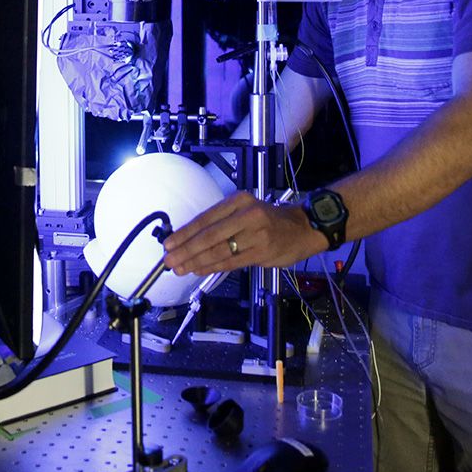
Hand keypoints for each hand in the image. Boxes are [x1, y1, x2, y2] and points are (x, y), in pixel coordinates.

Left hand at [163, 191, 325, 276]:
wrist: (302, 228)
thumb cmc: (269, 220)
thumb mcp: (245, 210)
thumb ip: (220, 222)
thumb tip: (188, 238)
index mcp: (239, 201)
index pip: (206, 218)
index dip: (185, 233)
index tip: (168, 243)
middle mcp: (247, 214)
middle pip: (210, 235)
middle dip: (186, 250)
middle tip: (169, 260)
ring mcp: (256, 234)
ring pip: (220, 251)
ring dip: (196, 261)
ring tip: (180, 268)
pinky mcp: (262, 252)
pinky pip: (232, 262)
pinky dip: (213, 267)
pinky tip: (199, 270)